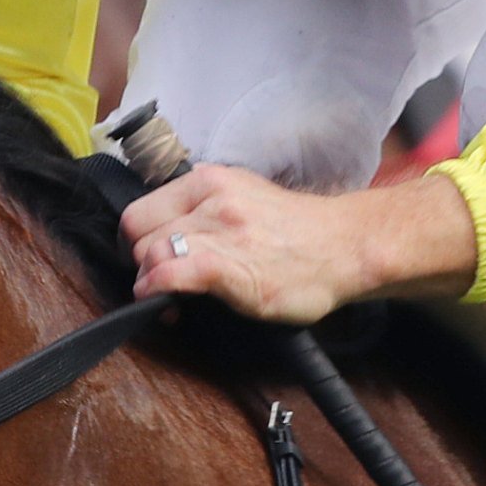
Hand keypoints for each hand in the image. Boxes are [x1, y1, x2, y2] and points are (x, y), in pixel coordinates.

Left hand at [125, 168, 479, 321]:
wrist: (346, 248)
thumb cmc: (300, 234)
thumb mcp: (245, 199)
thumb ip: (207, 207)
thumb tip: (171, 232)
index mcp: (211, 180)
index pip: (143, 207)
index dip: (140, 240)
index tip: (154, 261)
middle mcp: (211, 197)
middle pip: (139, 232)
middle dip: (143, 262)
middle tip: (161, 284)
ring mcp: (219, 229)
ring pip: (150, 253)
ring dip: (150, 282)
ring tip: (170, 299)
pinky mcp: (226, 264)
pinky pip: (168, 274)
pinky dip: (157, 291)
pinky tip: (167, 305)